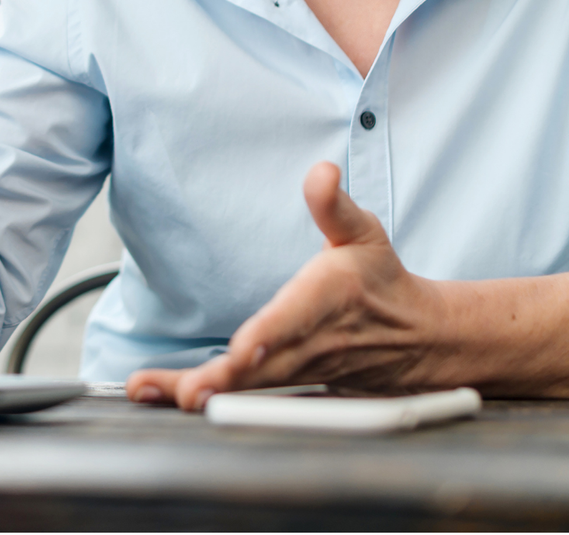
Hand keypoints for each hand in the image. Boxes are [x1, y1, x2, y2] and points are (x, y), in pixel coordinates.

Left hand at [126, 162, 448, 410]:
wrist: (414, 337)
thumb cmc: (378, 278)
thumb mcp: (363, 232)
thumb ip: (334, 206)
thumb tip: (322, 171)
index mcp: (328, 299)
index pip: (298, 318)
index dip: (271, 334)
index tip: (244, 349)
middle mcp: (312, 343)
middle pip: (267, 367)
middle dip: (226, 380)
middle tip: (188, 391)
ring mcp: (299, 371)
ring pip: (251, 389)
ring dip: (205, 392)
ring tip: (154, 391)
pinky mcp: (286, 386)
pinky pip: (245, 397)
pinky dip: (208, 397)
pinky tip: (166, 395)